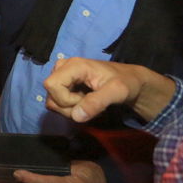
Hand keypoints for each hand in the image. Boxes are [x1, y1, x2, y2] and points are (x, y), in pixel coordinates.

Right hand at [43, 58, 175, 124]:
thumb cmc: (126, 83)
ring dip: (71, 110)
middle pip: (51, 96)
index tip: (85, 100)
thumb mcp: (117, 92)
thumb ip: (96, 103)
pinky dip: (71, 108)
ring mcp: (62, 76)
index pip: (51, 85)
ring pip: (53, 102)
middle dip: (70, 108)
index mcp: (74, 65)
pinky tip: (85, 103)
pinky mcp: (64, 84)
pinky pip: (58, 102)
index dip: (65, 99)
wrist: (131, 81)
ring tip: (89, 104)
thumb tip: (76, 117)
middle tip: (90, 104)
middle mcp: (63, 68)